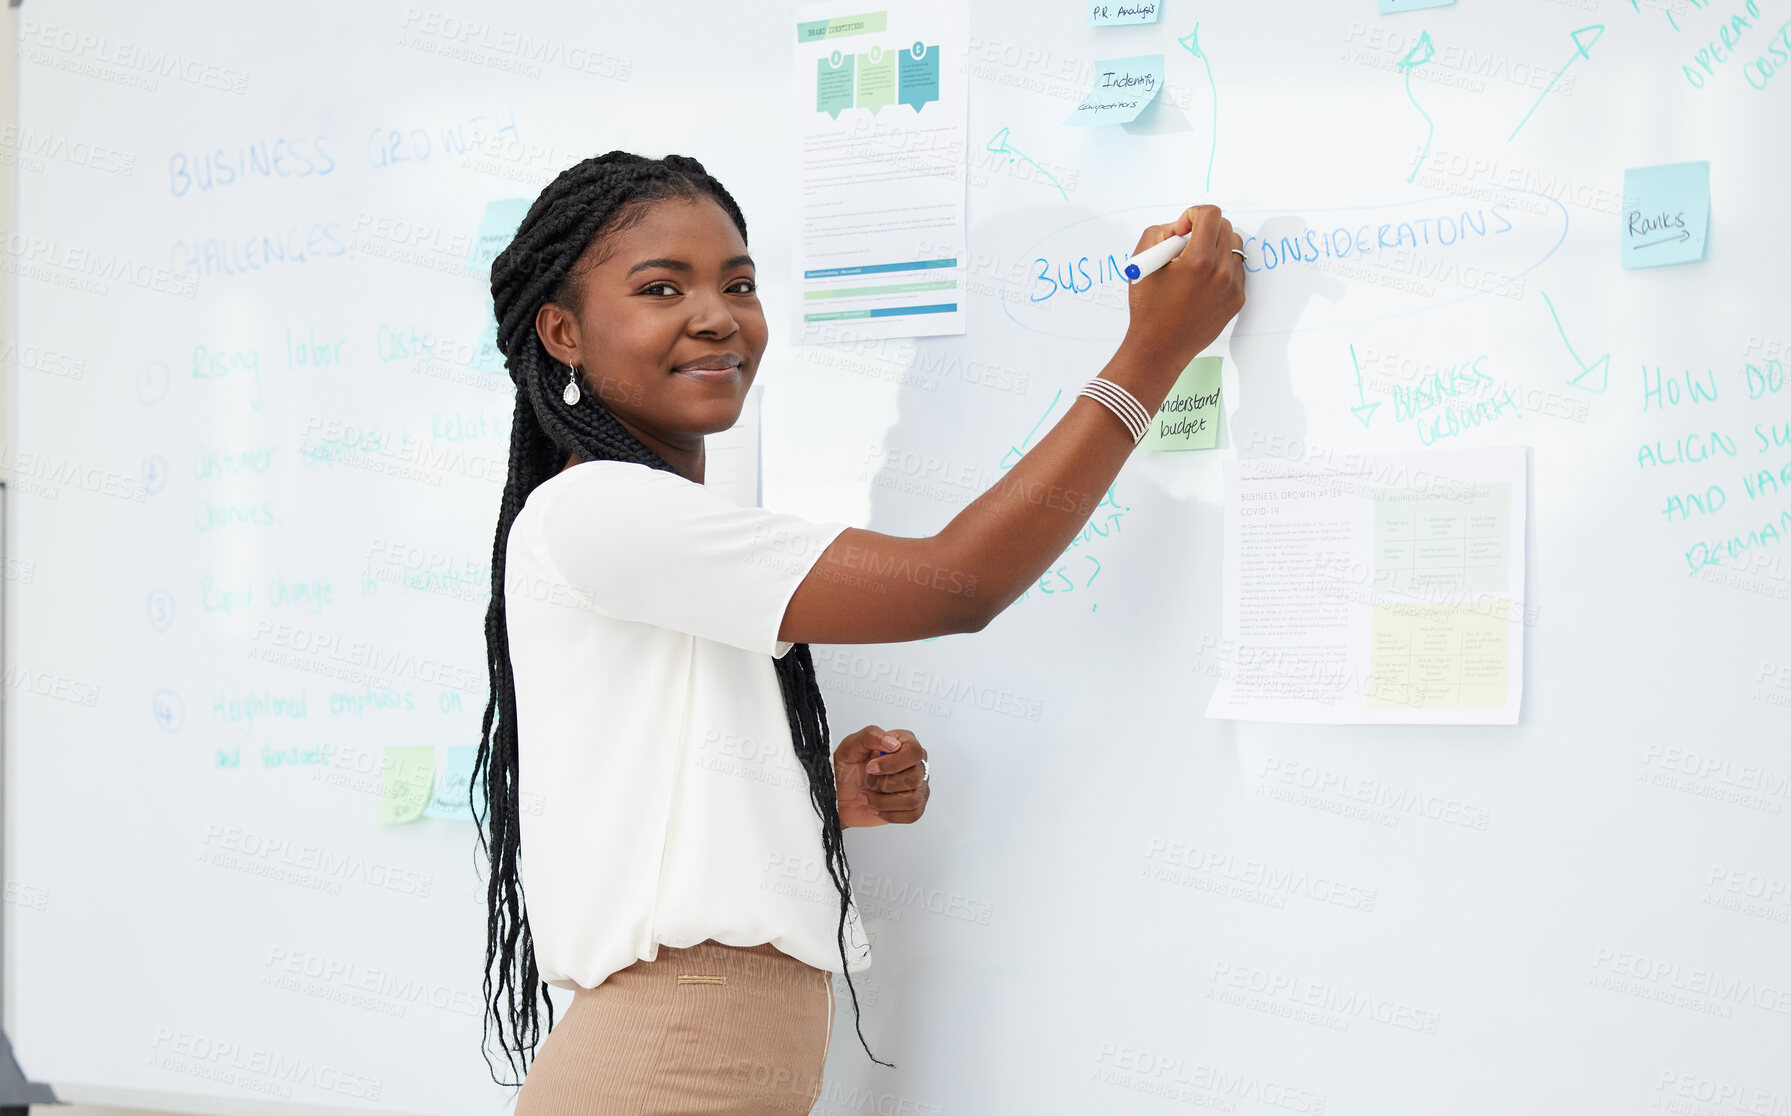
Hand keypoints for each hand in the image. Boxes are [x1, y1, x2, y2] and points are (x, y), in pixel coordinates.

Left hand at [833, 725, 929, 827]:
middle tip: (867, 782)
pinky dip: (888, 814)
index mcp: (904, 742)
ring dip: (883, 801)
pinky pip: (912, 814)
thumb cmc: (845, 769)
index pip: (914, 752)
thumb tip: (894, 744)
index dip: (893, 763)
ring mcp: (917, 786)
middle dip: (884, 784)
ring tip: (867, 796)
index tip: (870, 768)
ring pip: (913, 798)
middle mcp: (915, 763)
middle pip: (915, 777)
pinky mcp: (913, 806)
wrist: (839, 796)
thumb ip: (871, 736)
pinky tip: (875, 807)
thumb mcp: (850, 747)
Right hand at [1120, 204, 1245, 375]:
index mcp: (1199, 260)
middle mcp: (1221, 272)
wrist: (1159, 348)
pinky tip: (1202, 282)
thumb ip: (1160, 231)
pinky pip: (1236, 269)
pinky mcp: (1237, 299)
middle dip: (1204, 229)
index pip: (1211, 214)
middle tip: (1184, 247)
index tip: (1181, 230)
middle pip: (1225, 226)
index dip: (1192, 214)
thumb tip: (1182, 227)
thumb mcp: (1141, 261)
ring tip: (1195, 265)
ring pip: (1234, 246)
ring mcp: (1232, 287)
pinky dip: (1221, 267)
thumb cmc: (1147, 307)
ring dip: (1216, 247)